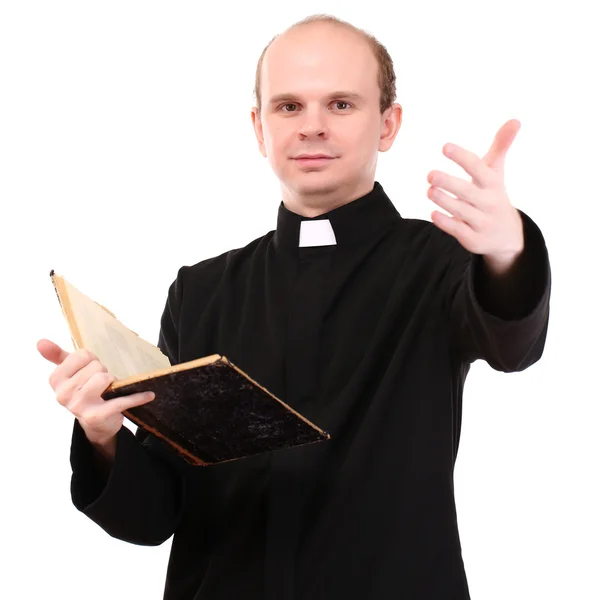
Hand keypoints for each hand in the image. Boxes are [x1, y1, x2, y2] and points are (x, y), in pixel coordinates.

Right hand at [37, 339, 154, 445]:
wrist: (96, 423)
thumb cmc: (84, 390)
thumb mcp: (70, 373)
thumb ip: (57, 356)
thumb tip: (40, 341)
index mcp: (56, 380)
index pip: (81, 355)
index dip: (91, 359)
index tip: (91, 368)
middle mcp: (63, 394)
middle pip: (95, 366)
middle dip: (103, 371)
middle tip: (102, 383)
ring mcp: (79, 406)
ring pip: (105, 378)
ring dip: (114, 382)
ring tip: (111, 389)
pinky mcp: (98, 416)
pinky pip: (122, 400)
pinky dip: (138, 397)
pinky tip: (149, 394)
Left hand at [426, 119, 523, 272]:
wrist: (507, 235)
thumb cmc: (493, 196)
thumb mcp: (496, 173)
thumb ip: (501, 147)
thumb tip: (515, 120)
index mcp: (493, 184)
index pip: (478, 168)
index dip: (462, 158)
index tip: (445, 147)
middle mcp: (489, 203)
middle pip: (468, 192)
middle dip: (449, 183)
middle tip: (429, 174)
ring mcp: (482, 222)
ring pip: (461, 211)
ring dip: (444, 201)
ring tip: (429, 190)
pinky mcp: (473, 239)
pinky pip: (457, 230)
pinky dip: (445, 222)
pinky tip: (433, 213)